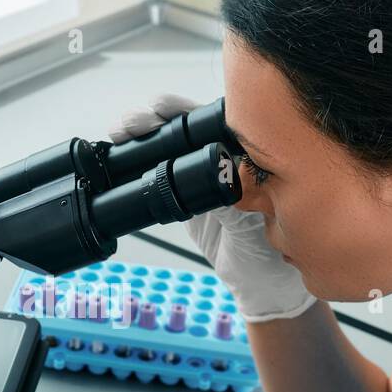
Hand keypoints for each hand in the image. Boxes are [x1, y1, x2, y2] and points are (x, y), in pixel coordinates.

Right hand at [108, 94, 315, 321]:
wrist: (257, 283)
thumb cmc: (269, 253)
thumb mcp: (250, 226)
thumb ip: (232, 200)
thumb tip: (216, 172)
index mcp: (249, 157)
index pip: (215, 121)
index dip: (186, 110)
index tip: (164, 108)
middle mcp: (228, 158)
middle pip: (188, 127)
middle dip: (158, 118)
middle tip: (134, 122)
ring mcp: (207, 175)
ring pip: (173, 145)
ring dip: (145, 135)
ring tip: (122, 130)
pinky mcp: (189, 194)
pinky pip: (165, 170)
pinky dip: (142, 159)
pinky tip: (123, 151)